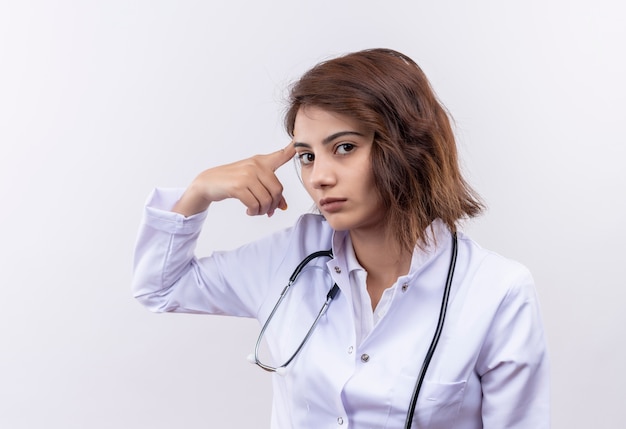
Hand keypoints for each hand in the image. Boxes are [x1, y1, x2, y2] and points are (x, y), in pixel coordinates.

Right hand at [172, 142, 295, 216]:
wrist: (209, 183)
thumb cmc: (232, 182)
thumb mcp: (253, 182)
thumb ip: (269, 191)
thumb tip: (283, 207)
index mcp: (261, 162)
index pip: (281, 155)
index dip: (292, 148)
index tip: (300, 140)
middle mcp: (256, 166)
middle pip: (277, 191)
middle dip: (273, 205)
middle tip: (266, 211)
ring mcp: (247, 175)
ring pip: (267, 200)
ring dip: (262, 211)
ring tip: (256, 211)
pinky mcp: (238, 186)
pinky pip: (255, 204)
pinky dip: (253, 212)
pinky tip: (249, 211)